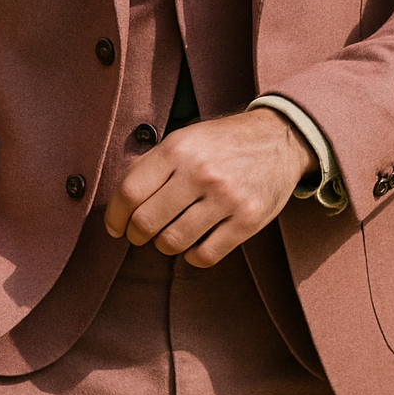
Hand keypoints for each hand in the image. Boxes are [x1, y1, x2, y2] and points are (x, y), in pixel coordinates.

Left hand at [104, 108, 316, 267]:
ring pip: (173, 242)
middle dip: (136, 235)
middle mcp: (201, 172)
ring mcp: (226, 198)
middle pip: (146, 222)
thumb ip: (151, 164)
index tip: (115, 227)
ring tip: (169, 235)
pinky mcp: (248, 220)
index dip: (114, 217)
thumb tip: (118, 201)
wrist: (279, 138)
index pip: (129, 192)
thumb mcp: (184, 138)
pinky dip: (192, 255)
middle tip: (140, 234)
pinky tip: (194, 243)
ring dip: (164, 245)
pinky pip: (205, 256)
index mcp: (178, 148)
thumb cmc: (222, 142)